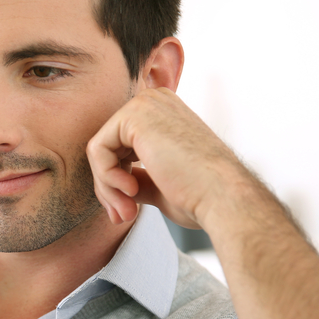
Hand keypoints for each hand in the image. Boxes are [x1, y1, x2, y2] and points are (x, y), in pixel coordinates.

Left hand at [86, 87, 242, 229]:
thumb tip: (114, 186)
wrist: (222, 197)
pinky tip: (131, 191)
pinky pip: (97, 150)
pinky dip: (106, 178)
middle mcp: (153, 102)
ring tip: (127, 211)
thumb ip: (137, 177)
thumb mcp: (160, 185)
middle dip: (108, 188)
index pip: (119, 149)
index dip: (116, 184)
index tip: (127, 212)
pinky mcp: (134, 114)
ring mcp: (144, 104)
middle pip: (106, 148)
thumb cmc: (199, 195)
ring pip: (99, 151)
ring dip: (107, 188)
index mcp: (162, 115)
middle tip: (121, 216)